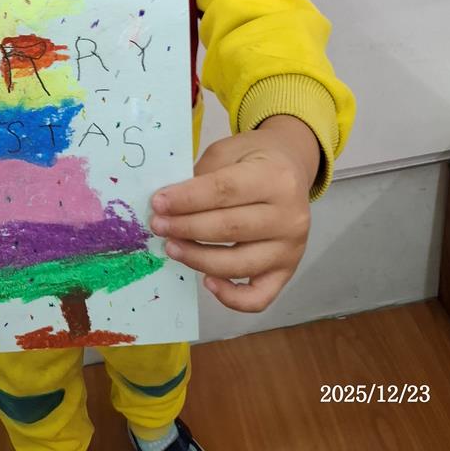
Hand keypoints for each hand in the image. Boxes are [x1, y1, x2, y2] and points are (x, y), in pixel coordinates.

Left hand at [149, 116, 318, 311]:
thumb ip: (202, 177)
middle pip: (229, 228)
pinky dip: (231, 297)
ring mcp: (291, 248)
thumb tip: (169, 207)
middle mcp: (289, 216)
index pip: (224, 191)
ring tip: (172, 247)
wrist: (292, 168)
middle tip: (158, 225)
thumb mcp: (227, 152)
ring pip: (238, 264)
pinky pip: (259, 297)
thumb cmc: (254, 158)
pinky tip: (207, 281)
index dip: (187, 199)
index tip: (158, 203)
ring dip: (198, 259)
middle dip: (186, 228)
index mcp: (274, 178)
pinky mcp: (288, 271)